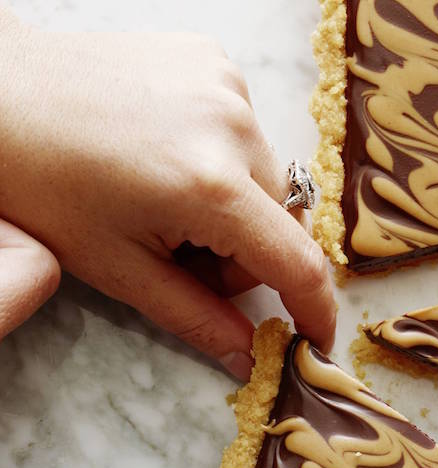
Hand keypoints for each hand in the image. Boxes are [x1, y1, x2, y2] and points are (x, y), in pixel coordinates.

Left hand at [0, 11, 334, 376]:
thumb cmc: (43, 183)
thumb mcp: (120, 270)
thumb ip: (197, 319)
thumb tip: (248, 359)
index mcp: (208, 185)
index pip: (296, 263)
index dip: (315, 309)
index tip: (317, 338)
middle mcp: (231, 125)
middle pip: (283, 224)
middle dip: (243, 255)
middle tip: (177, 252)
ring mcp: (225, 84)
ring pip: (267, 180)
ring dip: (234, 208)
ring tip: (165, 198)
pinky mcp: (213, 61)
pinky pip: (246, 134)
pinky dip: (221, 161)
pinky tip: (168, 156)